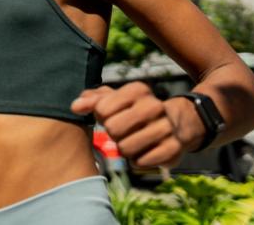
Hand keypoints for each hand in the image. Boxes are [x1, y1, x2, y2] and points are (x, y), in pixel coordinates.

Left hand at [71, 82, 204, 168]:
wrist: (178, 122)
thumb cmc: (135, 110)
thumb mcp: (116, 99)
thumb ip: (93, 100)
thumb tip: (75, 107)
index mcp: (137, 90)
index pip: (102, 109)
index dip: (102, 116)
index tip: (111, 115)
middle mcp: (154, 106)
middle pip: (113, 130)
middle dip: (114, 134)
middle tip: (122, 131)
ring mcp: (166, 127)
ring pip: (126, 149)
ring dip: (125, 149)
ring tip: (133, 140)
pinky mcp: (173, 149)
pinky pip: (140, 162)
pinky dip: (138, 161)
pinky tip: (145, 151)